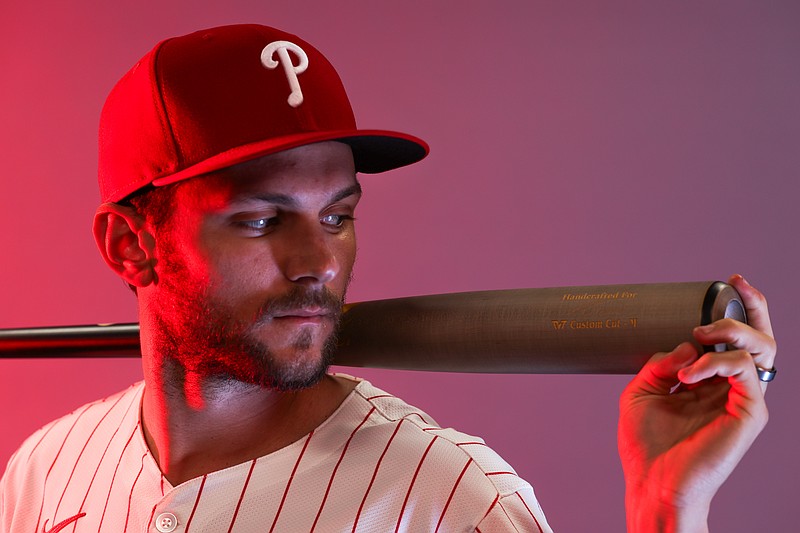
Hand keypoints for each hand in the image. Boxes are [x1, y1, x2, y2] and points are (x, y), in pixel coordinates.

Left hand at [618, 275, 773, 531]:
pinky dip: (718, 362)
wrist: (651, 483)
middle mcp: (731, 387)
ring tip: (699, 334)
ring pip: (761, 349)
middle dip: (751, 308)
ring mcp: (743, 400)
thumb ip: (660, 363)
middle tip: (729, 292)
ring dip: (731, 332)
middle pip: (760, 338)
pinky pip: (745, 373)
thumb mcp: (641, 391)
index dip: (740, 308)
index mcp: (710, 381)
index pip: (735, 339)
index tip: (728, 282)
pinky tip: (690, 373)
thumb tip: (688, 344)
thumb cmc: (647, 444)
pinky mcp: (749, 414)